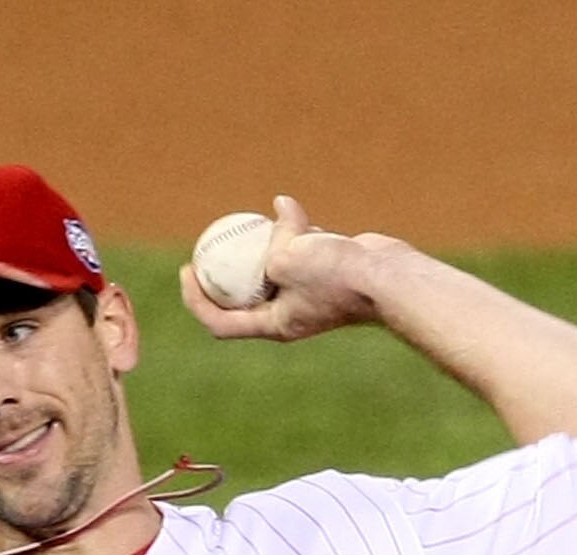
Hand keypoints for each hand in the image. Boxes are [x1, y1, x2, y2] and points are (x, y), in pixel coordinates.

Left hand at [176, 197, 386, 343]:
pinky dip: (292, 233)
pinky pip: (299, 252)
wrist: (389, 279)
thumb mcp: (289, 257)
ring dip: (261, 246)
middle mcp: (289, 314)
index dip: (196, 300)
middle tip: (206, 243)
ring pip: (272, 270)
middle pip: (242, 297)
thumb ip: (275, 236)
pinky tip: (289, 208)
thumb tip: (279, 206)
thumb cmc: (338, 276)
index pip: (221, 322)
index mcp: (274, 325)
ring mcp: (309, 294)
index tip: (187, 269)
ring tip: (247, 222)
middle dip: (222, 273)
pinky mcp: (327, 274)